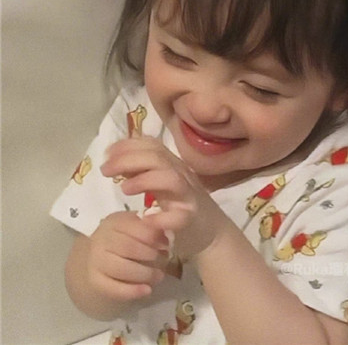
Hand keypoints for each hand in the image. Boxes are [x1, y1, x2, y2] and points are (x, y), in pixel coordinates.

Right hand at [87, 210, 168, 301]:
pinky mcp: (95, 281)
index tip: (166, 243)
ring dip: (145, 274)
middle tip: (164, 259)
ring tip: (159, 275)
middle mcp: (101, 239)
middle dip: (150, 254)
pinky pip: (113, 288)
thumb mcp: (135, 227)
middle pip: (128, 247)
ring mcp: (95, 261)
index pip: (134, 227)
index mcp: (114, 222)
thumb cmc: (123, 238)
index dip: (153, 236)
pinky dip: (132, 291)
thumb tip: (165, 235)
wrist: (98, 256)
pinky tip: (147, 290)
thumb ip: (149, 228)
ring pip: (121, 268)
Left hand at [101, 137, 228, 260]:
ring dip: (144, 180)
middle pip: (158, 157)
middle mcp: (181, 175)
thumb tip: (117, 160)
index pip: (152, 145)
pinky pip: (179, 217)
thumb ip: (142, 171)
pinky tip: (146, 220)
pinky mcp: (191, 219)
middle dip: (128, 159)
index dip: (128, 145)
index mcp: (173, 165)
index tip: (107, 153)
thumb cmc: (181, 206)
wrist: (213, 233)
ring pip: (170, 179)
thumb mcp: (161, 184)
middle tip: (105, 170)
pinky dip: (162, 218)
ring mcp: (188, 196)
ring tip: (124, 189)